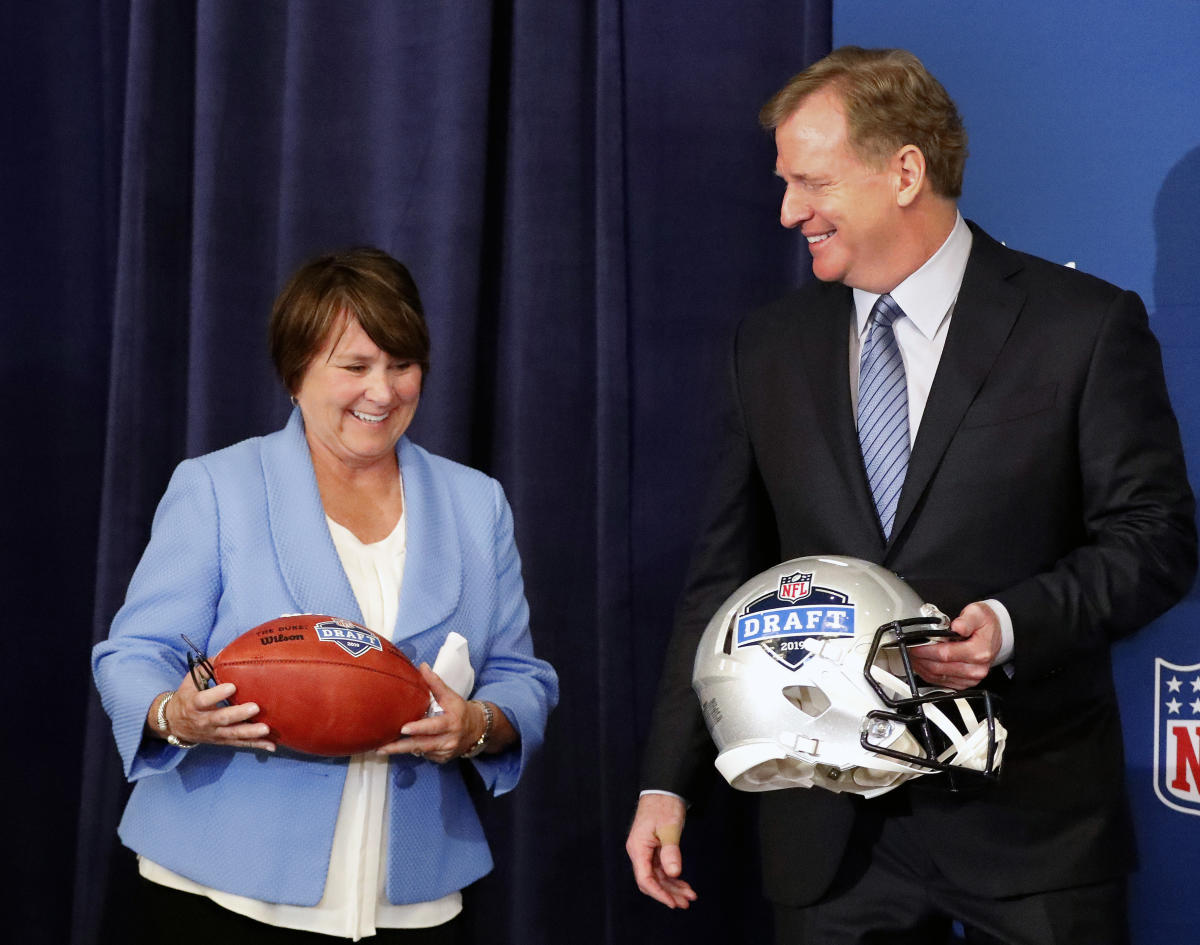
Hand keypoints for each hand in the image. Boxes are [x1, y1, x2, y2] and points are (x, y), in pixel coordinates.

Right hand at [151, 672, 274, 750]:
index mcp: (194, 704)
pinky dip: (256, 745)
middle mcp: (204, 720)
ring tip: (266, 729)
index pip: (204, 699)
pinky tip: (271, 746)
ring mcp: (214, 733)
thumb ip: (206, 667)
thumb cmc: (187, 697)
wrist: (173, 724)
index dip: (217, 694)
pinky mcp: (222, 741)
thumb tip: (224, 652)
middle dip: (238, 715)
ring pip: (232, 734)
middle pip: (221, 719)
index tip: (232, 686)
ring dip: (250, 733)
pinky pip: (240, 744)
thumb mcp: (190, 681)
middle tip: (255, 708)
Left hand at [376, 663, 484, 762]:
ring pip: (420, 751)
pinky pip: (424, 755)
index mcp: (451, 722)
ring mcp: (445, 752)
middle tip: (382, 748)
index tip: (404, 728)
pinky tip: (403, 747)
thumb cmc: (460, 710)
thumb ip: (435, 682)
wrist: (477, 729)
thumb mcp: (450, 695)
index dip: (419, 728)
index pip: (434, 726)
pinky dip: (414, 751)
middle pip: (422, 745)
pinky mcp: (442, 759)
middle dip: (400, 747)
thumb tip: (422, 666)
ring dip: (402, 750)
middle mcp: (449, 739)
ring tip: (383, 748)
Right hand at [625, 793, 696, 908]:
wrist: (664, 789)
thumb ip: (671, 851)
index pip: (645, 879)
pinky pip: (661, 869)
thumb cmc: (664, 805)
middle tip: (685, 903)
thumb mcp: (669, 828)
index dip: (659, 894)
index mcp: (638, 848)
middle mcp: (639, 852)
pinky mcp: (653, 849)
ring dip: (672, 887)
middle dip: (668, 893)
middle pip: (651, 881)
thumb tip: (673, 873)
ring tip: (689, 896)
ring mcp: (646, 851)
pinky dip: (672, 877)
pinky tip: (683, 884)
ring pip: (658, 877)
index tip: (673, 903)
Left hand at [908, 601, 1001, 689]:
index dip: (926, 650)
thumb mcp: (977, 613)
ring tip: (914, 656)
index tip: (914, 645)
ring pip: (938, 677)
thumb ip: (966, 620)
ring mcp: (972, 678)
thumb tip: (957, 626)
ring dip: (922, 667)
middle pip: (939, 668)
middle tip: (910, 650)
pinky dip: (929, 674)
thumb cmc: (985, 624)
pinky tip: (923, 665)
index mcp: (979, 652)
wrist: (996, 634)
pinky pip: (942, 683)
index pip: (945, 654)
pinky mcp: (966, 683)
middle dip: (921, 659)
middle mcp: (976, 669)